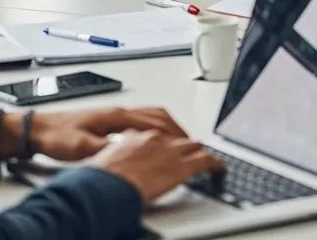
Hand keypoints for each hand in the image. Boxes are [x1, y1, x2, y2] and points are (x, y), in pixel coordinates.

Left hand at [0, 105, 190, 161]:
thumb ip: (104, 149)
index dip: (170, 132)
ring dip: (167, 124)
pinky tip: (155, 134)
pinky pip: (141, 116)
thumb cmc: (57, 136)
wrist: (39, 128)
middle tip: (189, 141)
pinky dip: (156, 123)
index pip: (152, 121)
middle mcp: (118, 111)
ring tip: (179, 137)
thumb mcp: (81, 147)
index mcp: (115, 115)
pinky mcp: (110, 118)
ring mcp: (115, 112)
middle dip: (175, 127)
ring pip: (150, 113)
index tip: (184, 142)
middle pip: (156, 114)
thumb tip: (124, 151)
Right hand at [89, 128, 222, 204]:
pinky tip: (218, 167)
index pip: (153, 132)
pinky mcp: (180, 166)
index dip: (160, 140)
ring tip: (203, 155)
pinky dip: (213, 163)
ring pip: (191, 145)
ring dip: (197, 150)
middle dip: (182, 142)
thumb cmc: (98, 178)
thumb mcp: (98, 161)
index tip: (163, 146)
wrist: (105, 185)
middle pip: (175, 135)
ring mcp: (168, 150)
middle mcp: (153, 138)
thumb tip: (106, 166)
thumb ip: (108, 158)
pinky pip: (204, 160)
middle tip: (187, 150)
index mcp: (133, 135)